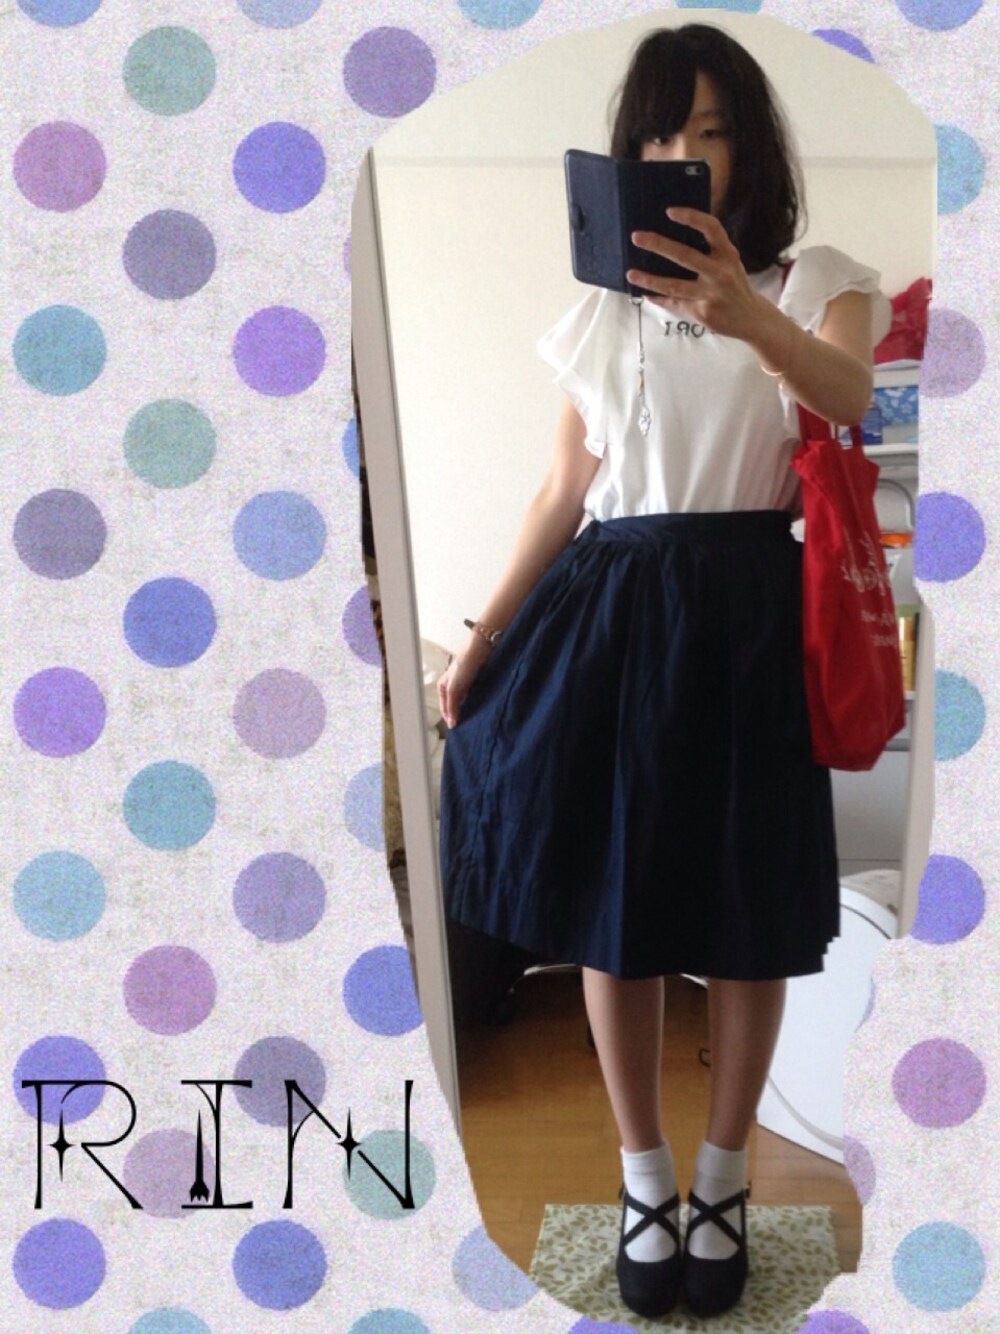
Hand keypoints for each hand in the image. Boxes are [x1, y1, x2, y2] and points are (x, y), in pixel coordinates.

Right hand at [438, 640, 490, 728]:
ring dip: (467, 709)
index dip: (450, 719)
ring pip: (463, 701)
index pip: (444, 709)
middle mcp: (451, 686)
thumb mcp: (454, 689)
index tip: (457, 729)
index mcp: (442, 687)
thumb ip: (452, 707)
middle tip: (466, 726)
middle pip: (453, 705)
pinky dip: (474, 703)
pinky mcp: (473, 682)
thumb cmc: (463, 668)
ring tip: (473, 719)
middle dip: (458, 715)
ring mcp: (462, 684)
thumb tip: (452, 724)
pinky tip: (479, 708)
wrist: (478, 652)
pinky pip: (472, 696)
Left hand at [626, 208, 766, 341]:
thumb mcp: (729, 261)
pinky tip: (644, 294)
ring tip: (630, 274)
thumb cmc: (733, 282)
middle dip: (659, 245)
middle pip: (685, 256)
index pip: (711, 229)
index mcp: (727, 254)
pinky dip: (658, 298)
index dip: (691, 217)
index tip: (669, 211)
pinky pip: (675, 303)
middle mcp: (720, 272)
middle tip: (636, 237)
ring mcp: (711, 294)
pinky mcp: (702, 312)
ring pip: (674, 285)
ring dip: (649, 280)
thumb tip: (674, 235)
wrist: (750, 318)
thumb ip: (709, 249)